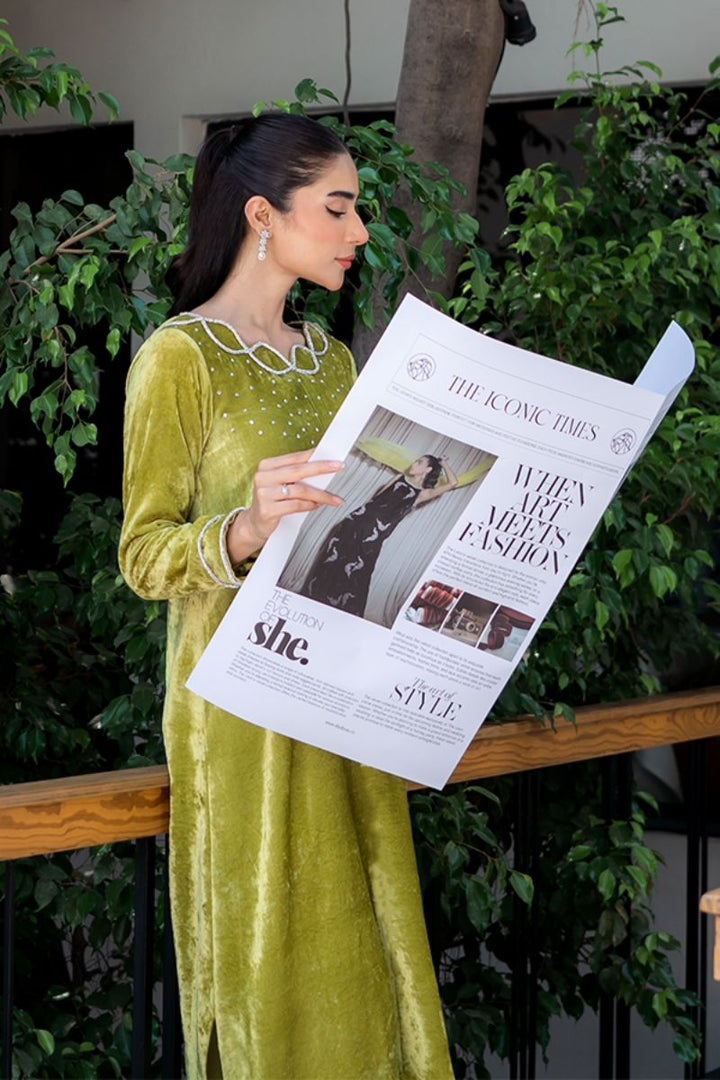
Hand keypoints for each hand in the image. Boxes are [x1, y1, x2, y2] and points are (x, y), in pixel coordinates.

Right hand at [226, 449, 343, 563]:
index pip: (295, 457)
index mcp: (266, 466)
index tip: (332, 457)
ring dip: (320, 494)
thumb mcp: (279, 482)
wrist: (254, 523)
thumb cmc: (271, 500)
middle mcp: (263, 477)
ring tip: (333, 498)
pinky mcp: (267, 510)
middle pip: (298, 470)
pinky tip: (316, 505)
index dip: (315, 456)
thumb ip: (295, 473)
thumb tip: (322, 465)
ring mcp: (263, 494)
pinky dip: (309, 505)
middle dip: (321, 468)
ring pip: (300, 490)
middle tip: (338, 467)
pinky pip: (295, 505)